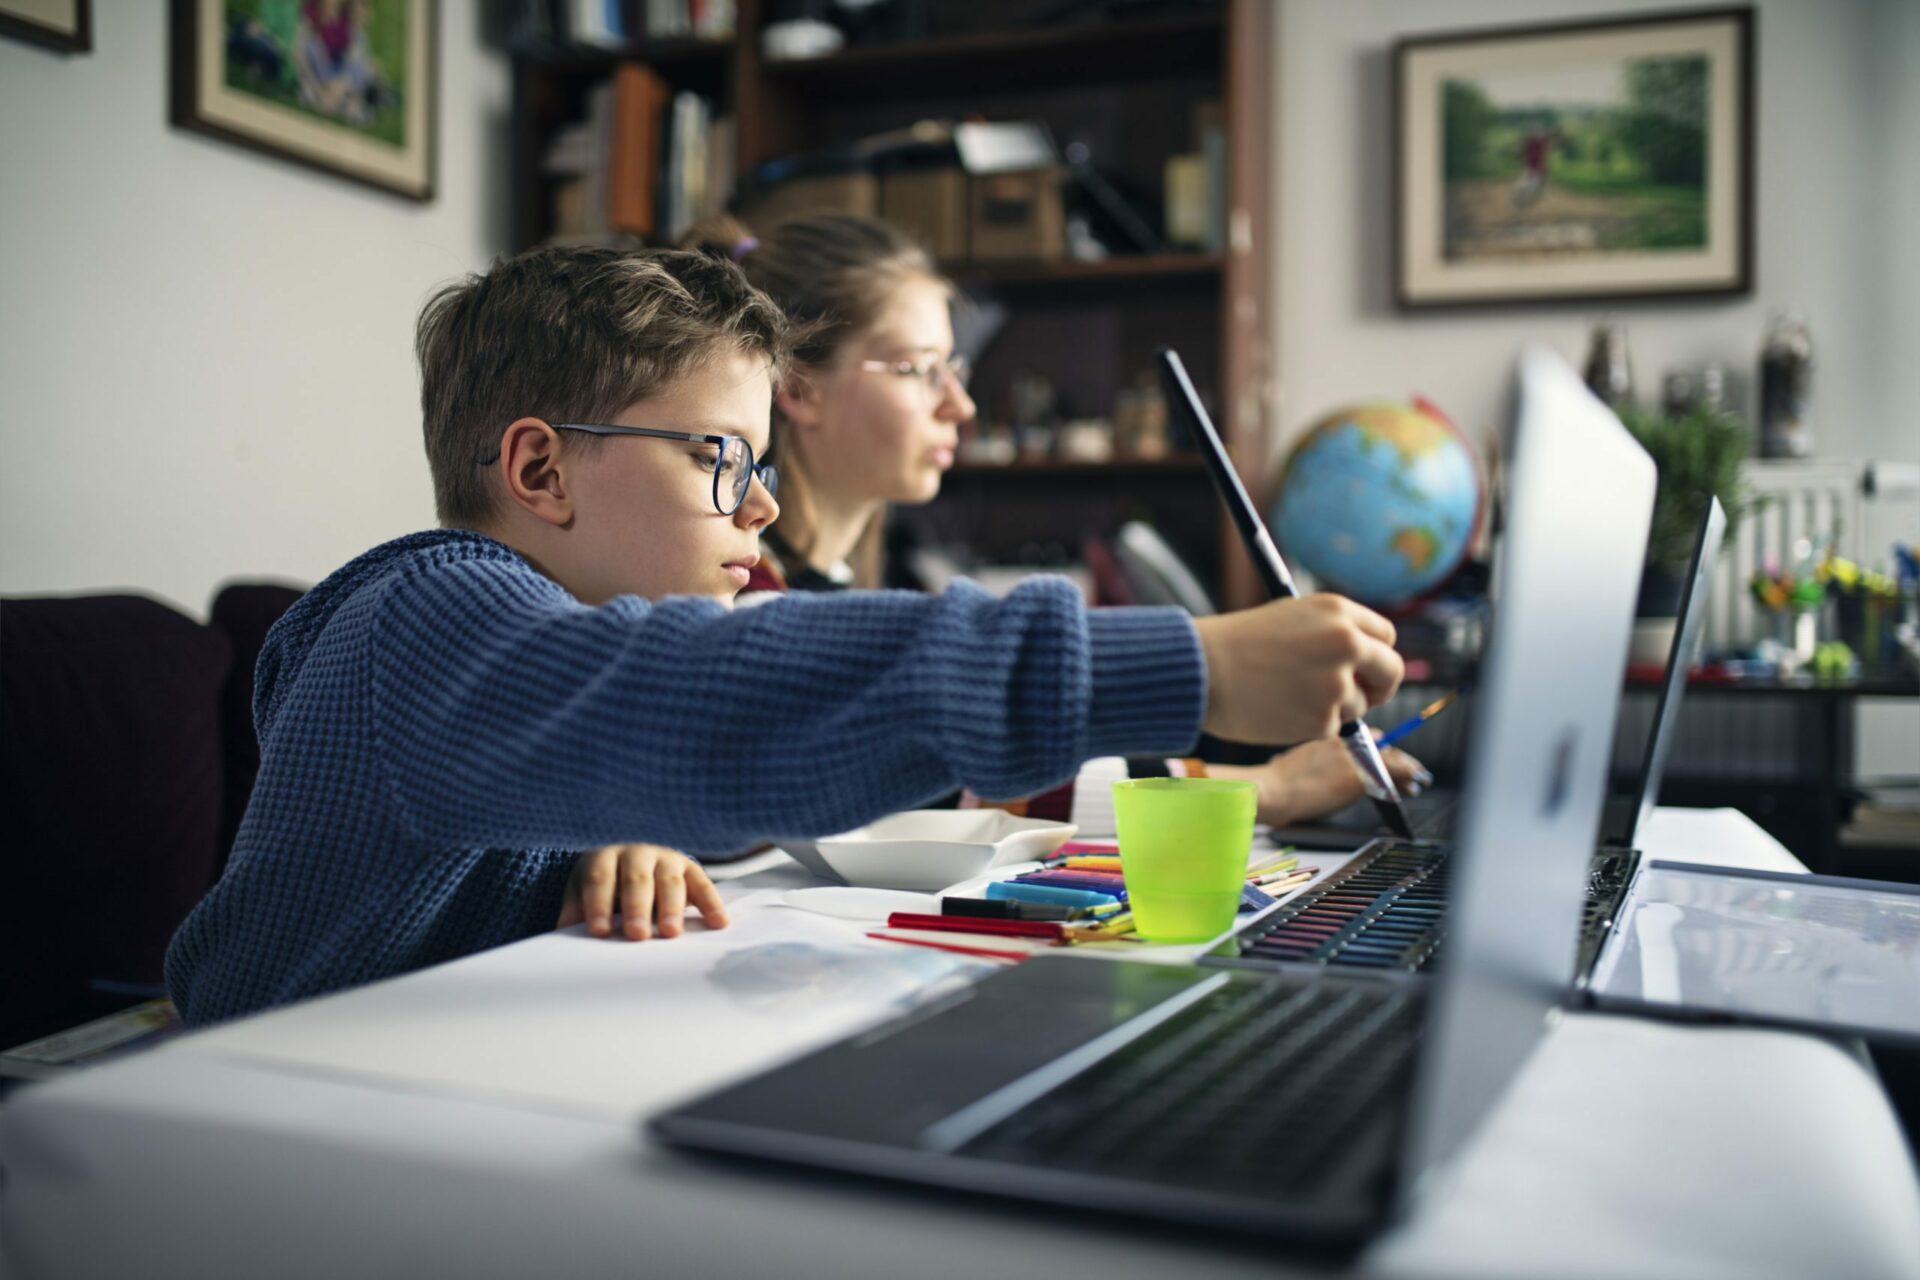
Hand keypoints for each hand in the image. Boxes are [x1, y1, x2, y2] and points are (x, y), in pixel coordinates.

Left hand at [556, 844, 729, 939]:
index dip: (598, 904)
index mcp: (604, 857)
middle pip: (636, 878)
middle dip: (636, 907)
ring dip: (671, 907)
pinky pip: (703, 884)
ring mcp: (666, 858)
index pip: (599, 878)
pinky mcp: (690, 867)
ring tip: (671, 933)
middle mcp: (636, 852)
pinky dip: (711, 903)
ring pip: (669, 880)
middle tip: (636, 934)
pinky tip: (718, 923)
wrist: (633, 857)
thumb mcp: (584, 892)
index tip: (599, 932)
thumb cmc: (605, 884)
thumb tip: (560, 940)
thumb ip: (575, 914)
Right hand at [1192, 594, 1403, 742]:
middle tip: (1364, 694)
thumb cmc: (1237, 643)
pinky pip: (1332, 727)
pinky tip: (1280, 709)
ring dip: (1335, 707)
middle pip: (1391, 670)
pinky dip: (1311, 724)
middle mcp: (1347, 644)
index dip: (1376, 654)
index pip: (1386, 636)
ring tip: (1290, 695)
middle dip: (1381, 685)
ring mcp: (1337, 683)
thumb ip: (1334, 632)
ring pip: (1359, 704)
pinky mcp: (1323, 719)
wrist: (1202, 671)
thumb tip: (1364, 659)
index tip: (1366, 667)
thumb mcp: (1293, 616)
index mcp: (1339, 611)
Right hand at [1213, 738, 1430, 826]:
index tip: (1389, 755)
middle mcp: (1343, 740)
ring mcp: (1352, 756)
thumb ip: (1317, 759)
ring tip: (1418, 779)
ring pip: (1391, 758)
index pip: (1364, 735)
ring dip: (1407, 769)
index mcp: (1328, 734)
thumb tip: (1327, 772)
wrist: (1272, 790)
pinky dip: (1408, 778)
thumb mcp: (1295, 760)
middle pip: (1381, 744)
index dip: (1382, 747)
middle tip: (1412, 770)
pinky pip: (1393, 774)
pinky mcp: (1359, 775)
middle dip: (1397, 758)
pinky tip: (1415, 785)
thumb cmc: (1276, 782)